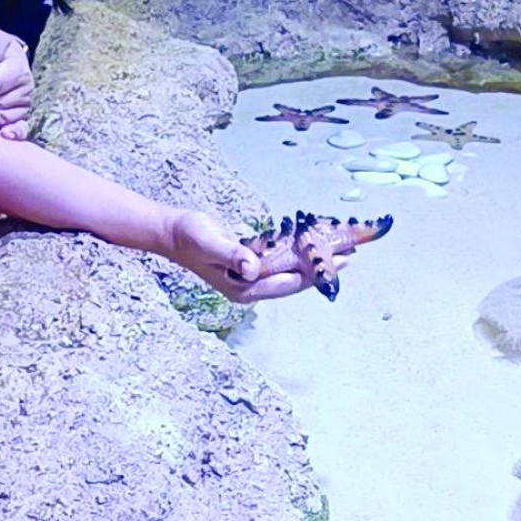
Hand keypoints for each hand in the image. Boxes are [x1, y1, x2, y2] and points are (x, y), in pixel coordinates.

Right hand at [167, 208, 348, 301]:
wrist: (172, 232)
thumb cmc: (189, 236)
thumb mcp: (209, 242)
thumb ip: (231, 254)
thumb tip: (252, 266)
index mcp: (242, 288)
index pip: (286, 284)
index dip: (313, 274)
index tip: (335, 262)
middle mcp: (249, 286)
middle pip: (293, 281)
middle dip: (320, 269)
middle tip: (348, 255)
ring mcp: (250, 276)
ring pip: (289, 271)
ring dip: (312, 261)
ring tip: (337, 249)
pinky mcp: (250, 264)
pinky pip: (280, 262)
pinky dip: (297, 253)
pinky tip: (311, 244)